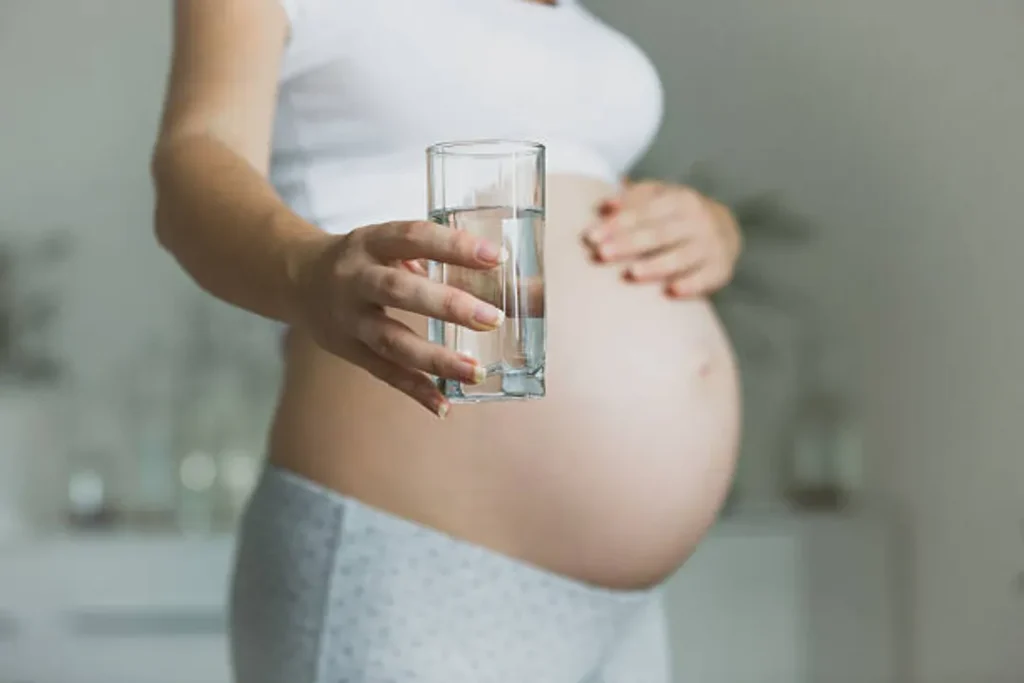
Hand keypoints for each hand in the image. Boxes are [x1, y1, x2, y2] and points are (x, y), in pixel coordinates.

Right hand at [292, 220, 506, 416]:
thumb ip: (428, 255)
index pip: (414, 237)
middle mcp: (355, 278)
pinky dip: (414, 389)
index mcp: (370, 242)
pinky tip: (443, 405)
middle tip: (493, 318)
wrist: (295, 278)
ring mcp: (348, 318)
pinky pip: (382, 372)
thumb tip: (493, 274)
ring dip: (436, 358)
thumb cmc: (361, 259)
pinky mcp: (347, 349)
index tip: (497, 257)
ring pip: (391, 340)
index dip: (454, 246)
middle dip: (448, 305)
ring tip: (476, 371)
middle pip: (400, 291)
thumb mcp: (384, 242)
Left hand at [582, 181, 741, 297]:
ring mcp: (711, 245)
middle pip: (658, 234)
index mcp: (679, 200)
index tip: (591, 237)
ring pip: (680, 257)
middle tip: (601, 254)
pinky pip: (705, 278)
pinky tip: (671, 292)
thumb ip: (631, 199)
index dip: (617, 224)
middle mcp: (698, 220)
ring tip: (631, 274)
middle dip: (629, 244)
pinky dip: (691, 285)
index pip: (644, 212)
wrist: (725, 230)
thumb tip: (604, 205)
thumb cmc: (676, 215)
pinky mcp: (720, 269)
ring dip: (656, 265)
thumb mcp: (658, 198)